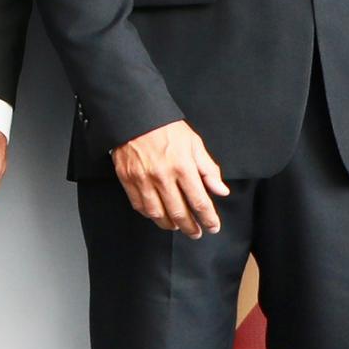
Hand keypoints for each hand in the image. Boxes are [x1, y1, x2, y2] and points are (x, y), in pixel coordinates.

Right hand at [109, 119, 227, 235]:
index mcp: (183, 167)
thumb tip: (221, 190)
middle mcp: (163, 177)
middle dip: (191, 228)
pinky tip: (158, 215)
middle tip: (197, 233)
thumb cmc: (166, 128)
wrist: (135, 116)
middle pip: (180, 213)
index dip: (209, 218)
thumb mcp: (194, 144)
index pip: (200, 202)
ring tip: (178, 226)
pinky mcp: (127, 179)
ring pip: (158, 214)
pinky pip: (140, 206)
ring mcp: (143, 180)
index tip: (213, 226)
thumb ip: (209, 169)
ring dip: (170, 225)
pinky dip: (150, 215)